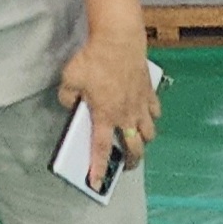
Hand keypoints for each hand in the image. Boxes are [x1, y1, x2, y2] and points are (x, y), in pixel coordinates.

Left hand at [59, 32, 157, 183]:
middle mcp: (126, 115)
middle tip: (126, 166)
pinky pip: (155, 112)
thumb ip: (67, 97)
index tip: (96, 182)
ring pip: (149, 133)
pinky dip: (152, 116)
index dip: (98, 168)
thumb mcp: (69, 79)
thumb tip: (71, 104)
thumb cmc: (94, 59)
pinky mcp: (149, 93)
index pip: (101, 150)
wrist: (119, 41)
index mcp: (105, 116)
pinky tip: (146, 114)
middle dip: (131, 162)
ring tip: (136, 140)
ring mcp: (141, 105)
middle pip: (134, 148)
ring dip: (143, 140)